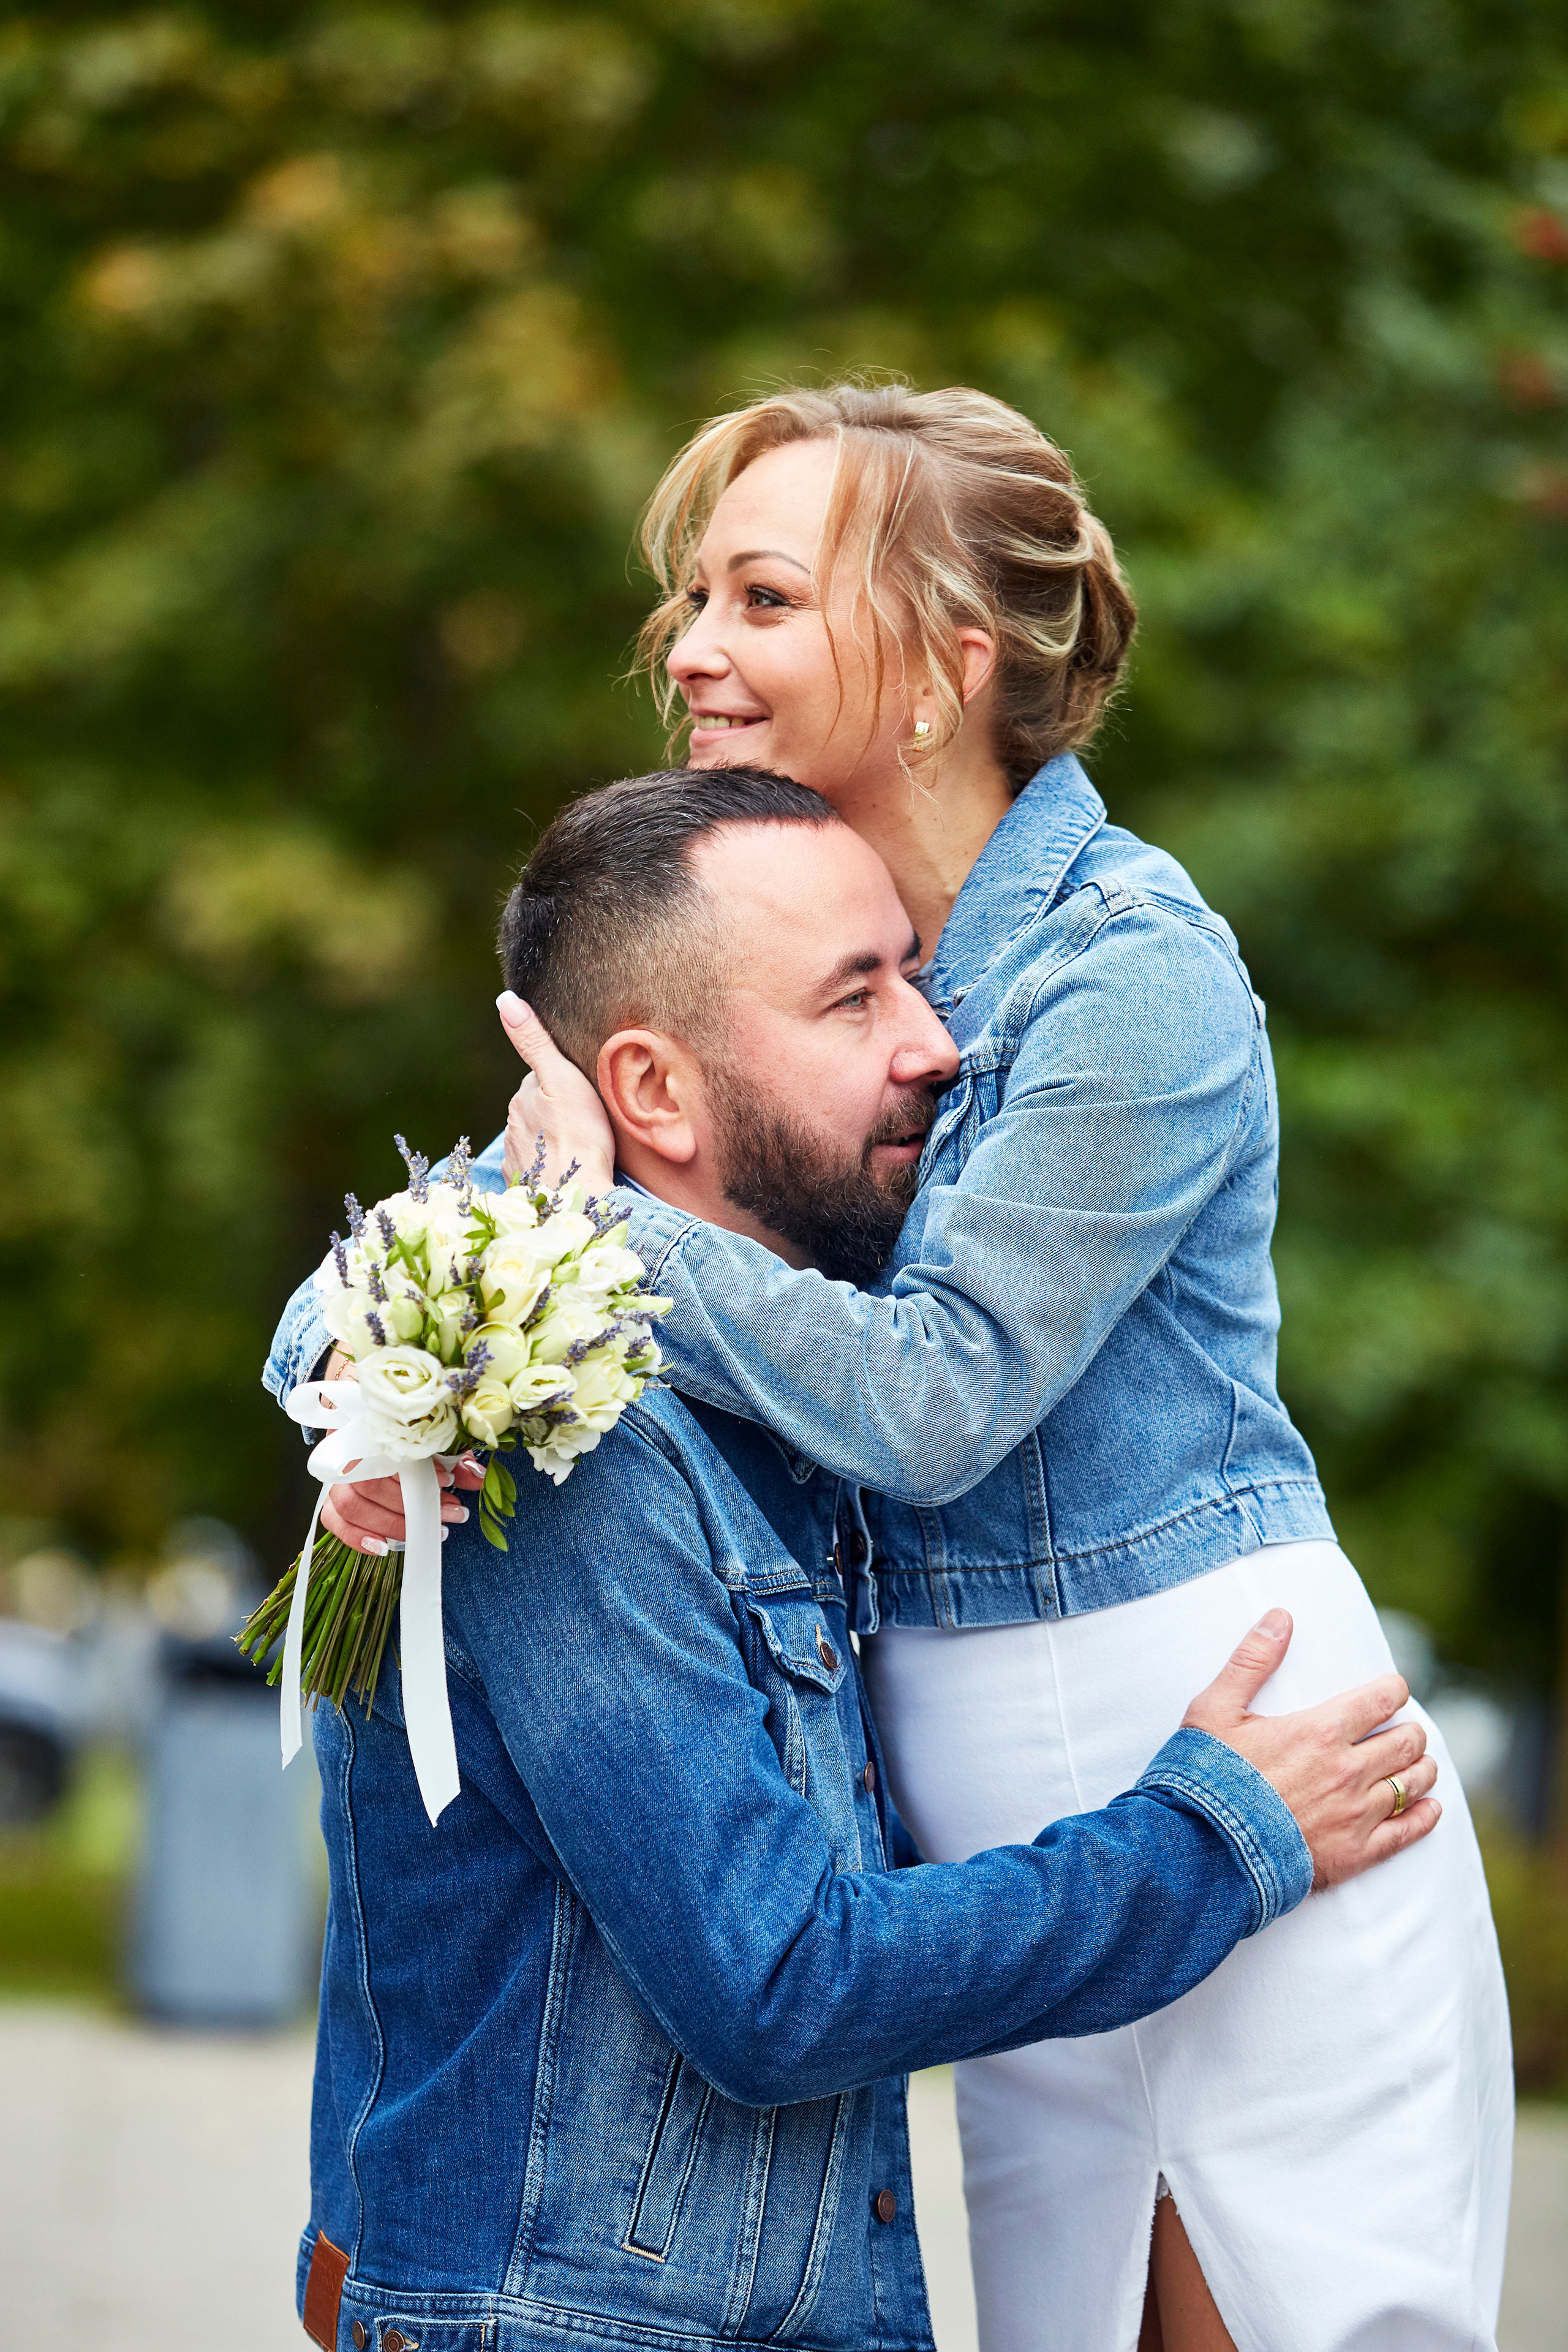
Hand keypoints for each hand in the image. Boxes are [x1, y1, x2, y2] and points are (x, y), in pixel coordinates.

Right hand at [315, 1350, 483, 1554]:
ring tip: (429, 1532)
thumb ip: (452, 1452)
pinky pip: (334, 1519)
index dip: (421, 1474)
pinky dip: (356, 1537)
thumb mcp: (433, 1428)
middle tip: (452, 1514)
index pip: (390, 1455)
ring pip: (351, 1506)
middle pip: (370, 1486)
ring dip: (392, 1524)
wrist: (360, 1395)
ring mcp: (334, 1471)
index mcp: (368, 1423)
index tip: (449, 1481)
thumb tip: (476, 1476)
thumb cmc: (401, 1415)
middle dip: (413, 1507)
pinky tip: (383, 1547)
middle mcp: (345, 1446)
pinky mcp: (331, 1493)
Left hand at [497, 990, 614, 1194]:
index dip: (563, 1082)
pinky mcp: (524, 1183)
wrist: (575, 1197)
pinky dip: (550, 1165)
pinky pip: (538, 1166)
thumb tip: (505, 999)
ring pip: (537, 1137)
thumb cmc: (577, 1136)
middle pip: (538, 1108)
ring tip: (581, 1146)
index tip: (584, 1093)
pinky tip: (569, 1170)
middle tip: (587, 1120)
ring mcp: (517, 1155)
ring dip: (554, 1139)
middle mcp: (513, 1124)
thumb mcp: (561, 1077)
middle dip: (557, 1111)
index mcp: (523, 1096)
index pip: (541, 1079)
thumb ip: (533, 1041)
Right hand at [1182, 1610, 1439, 1888]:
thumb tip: (1281, 1616)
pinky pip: (1407, 1832)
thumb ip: (1252, 1660)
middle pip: (1406, 1741)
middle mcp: (1348, 1771)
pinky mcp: (1355, 1855)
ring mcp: (1356, 1815)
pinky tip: (1429, 1808)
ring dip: (1421, 1768)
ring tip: (1415, 1763)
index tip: (1392, 1691)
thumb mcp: (1215, 1709)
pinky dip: (1425, 1817)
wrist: (1203, 1852)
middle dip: (1409, 1730)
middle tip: (1401, 1728)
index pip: (1382, 1700)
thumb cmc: (1206, 1778)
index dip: (1393, 1690)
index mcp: (1320, 1731)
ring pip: (1413, 1783)